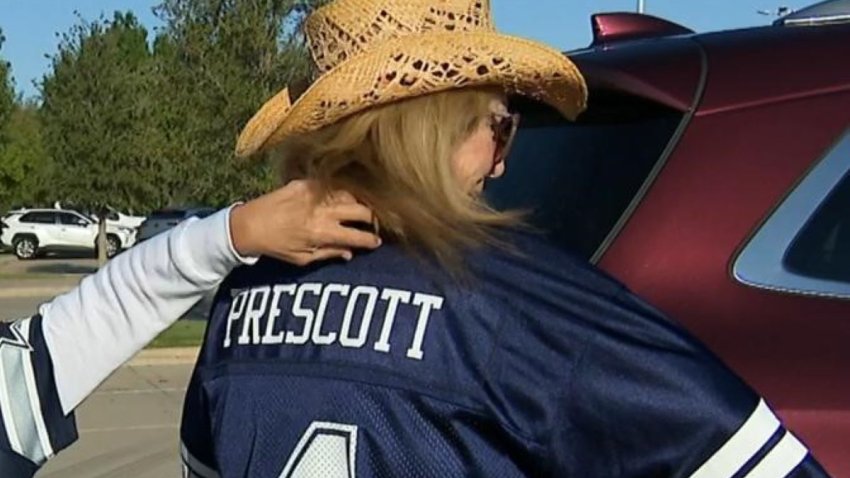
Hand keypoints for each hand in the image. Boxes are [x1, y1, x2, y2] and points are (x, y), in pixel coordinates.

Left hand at [229, 180, 380, 264]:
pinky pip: (331, 186)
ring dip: (359, 203)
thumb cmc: (276, 246)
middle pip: (361, 212)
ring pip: (350, 195)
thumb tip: (350, 254)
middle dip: (372, 219)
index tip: (377, 241)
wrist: (249, 224)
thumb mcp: (302, 258)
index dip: (372, 240)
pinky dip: (340, 193)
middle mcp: (323, 212)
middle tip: (373, 223)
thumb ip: (329, 254)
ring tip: (361, 210)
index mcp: (323, 234)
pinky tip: (342, 197)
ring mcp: (315, 194)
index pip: (358, 237)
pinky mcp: (306, 182)